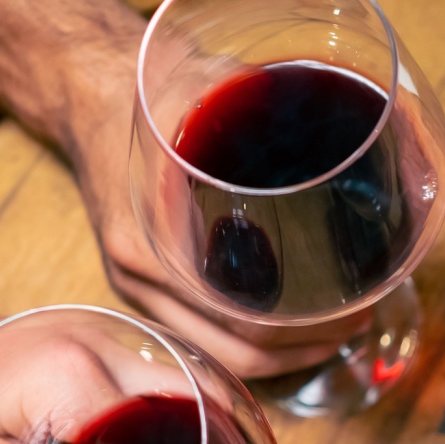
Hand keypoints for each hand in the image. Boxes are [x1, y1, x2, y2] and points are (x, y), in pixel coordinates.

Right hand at [44, 38, 365, 383]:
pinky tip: (289, 327)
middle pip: (232, 353)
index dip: (304, 329)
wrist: (87, 93)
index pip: (238, 322)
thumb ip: (269, 107)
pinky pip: (201, 335)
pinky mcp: (143, 284)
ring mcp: (137, 286)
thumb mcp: (208, 88)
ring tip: (335, 332)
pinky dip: (248, 341)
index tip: (355, 309)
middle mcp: (140, 275)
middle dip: (303, 351)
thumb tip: (357, 118)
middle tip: (357, 325)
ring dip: (279, 355)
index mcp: (151, 240)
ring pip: (216, 354)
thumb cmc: (148, 88)